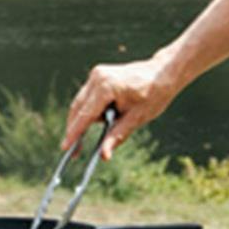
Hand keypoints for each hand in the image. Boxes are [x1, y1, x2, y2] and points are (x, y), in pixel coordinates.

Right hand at [62, 57, 180, 160]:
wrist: (164, 72)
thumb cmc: (154, 94)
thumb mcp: (136, 118)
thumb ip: (117, 136)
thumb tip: (103, 156)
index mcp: (106, 86)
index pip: (85, 114)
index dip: (74, 133)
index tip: (65, 148)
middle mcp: (97, 77)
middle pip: (78, 108)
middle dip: (75, 129)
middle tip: (74, 152)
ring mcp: (97, 74)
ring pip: (81, 103)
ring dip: (85, 120)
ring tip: (103, 129)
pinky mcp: (99, 76)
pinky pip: (88, 97)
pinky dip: (91, 110)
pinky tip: (106, 118)